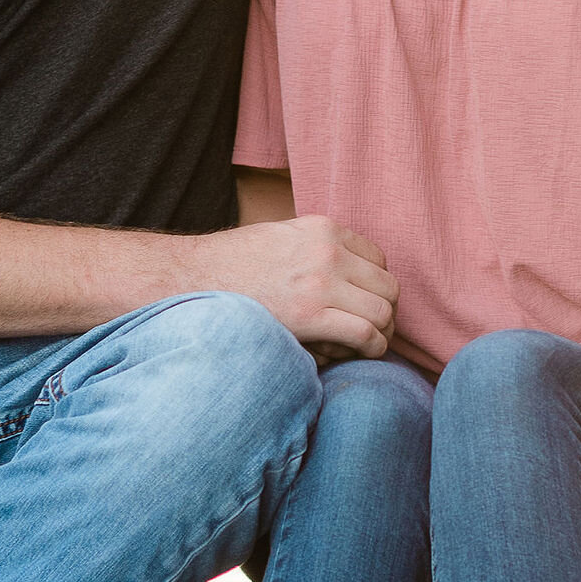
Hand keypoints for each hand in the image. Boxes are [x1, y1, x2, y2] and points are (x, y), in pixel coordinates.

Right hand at [191, 215, 397, 359]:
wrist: (192, 278)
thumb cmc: (232, 265)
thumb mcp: (280, 236)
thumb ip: (315, 247)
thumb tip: (345, 274)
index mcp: (322, 228)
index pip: (378, 258)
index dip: (374, 286)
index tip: (361, 304)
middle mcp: (327, 251)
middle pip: (388, 286)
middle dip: (384, 311)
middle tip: (369, 329)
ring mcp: (320, 281)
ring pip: (383, 311)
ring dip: (380, 332)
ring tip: (363, 344)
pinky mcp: (311, 314)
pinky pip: (366, 333)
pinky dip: (371, 347)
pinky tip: (358, 353)